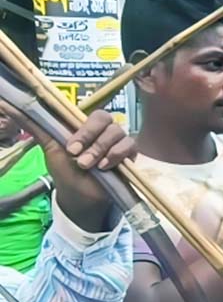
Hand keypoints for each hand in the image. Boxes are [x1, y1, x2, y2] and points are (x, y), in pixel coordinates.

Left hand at [2, 105, 135, 232]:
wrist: (81, 198)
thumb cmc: (65, 172)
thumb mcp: (49, 148)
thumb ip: (34, 125)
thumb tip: (8, 104)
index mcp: (84, 126)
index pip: (89, 113)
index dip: (83, 128)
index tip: (70, 147)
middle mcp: (102, 130)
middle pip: (106, 119)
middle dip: (92, 139)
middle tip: (79, 158)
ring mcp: (117, 141)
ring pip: (117, 132)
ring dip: (101, 150)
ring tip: (89, 166)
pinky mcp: (129, 153)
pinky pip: (130, 145)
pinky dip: (117, 154)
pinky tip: (106, 166)